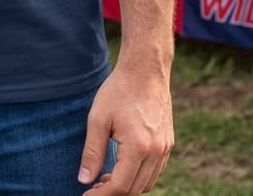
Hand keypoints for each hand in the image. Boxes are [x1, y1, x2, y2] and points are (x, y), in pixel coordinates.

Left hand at [77, 60, 173, 192]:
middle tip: (93, 186)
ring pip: (147, 184)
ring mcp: (165, 148)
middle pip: (135, 190)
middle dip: (113, 193)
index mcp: (138, 147)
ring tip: (105, 178)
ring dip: (127, 187)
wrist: (145, 69)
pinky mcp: (168, 143)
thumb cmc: (119, 90)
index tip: (86, 194)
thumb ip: (92, 152)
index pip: (119, 186)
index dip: (101, 195)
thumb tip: (84, 180)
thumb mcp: (98, 119)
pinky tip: (123, 167)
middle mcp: (156, 152)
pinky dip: (140, 177)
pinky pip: (155, 171)